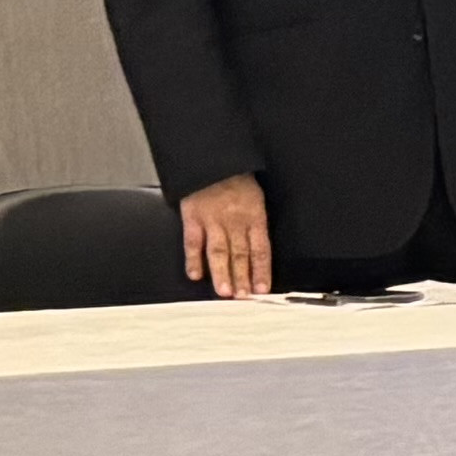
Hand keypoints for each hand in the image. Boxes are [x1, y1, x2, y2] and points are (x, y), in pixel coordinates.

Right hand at [177, 173, 272, 298]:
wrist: (212, 158)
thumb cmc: (236, 177)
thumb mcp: (256, 198)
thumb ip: (256, 223)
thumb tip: (259, 249)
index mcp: (254, 217)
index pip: (261, 250)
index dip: (262, 271)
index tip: (263, 289)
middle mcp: (234, 221)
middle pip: (240, 254)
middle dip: (243, 278)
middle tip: (244, 297)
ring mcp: (212, 220)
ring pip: (219, 252)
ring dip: (222, 274)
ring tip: (225, 292)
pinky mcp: (192, 217)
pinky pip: (193, 242)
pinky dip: (193, 259)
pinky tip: (195, 274)